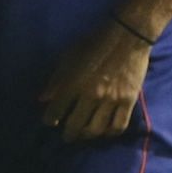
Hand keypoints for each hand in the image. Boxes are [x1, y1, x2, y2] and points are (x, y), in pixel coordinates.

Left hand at [37, 19, 152, 142]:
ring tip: (84, 135)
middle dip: (68, 134)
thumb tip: (43, 99)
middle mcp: (91, 95)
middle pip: (75, 125)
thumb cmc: (94, 42)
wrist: (127, 36)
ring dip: (87, 136)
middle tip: (66, 137)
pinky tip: (105, 131)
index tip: (49, 122)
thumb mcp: (69, 55)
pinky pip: (118, 126)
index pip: (56, 111)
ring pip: (96, 130)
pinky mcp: (128, 101)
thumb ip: (56, 79)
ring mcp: (111, 100)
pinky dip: (110, 133)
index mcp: (73, 83)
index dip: (49, 120)